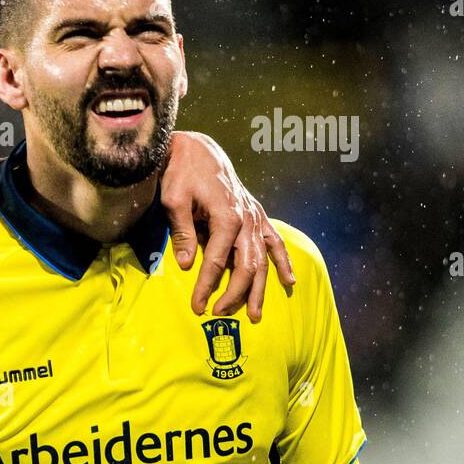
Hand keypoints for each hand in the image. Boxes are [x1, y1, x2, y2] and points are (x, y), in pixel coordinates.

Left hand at [160, 130, 294, 321]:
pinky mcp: (256, 213)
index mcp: (227, 217)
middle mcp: (246, 219)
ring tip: (255, 313)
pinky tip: (289, 281)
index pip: (215, 262)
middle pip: (245, 266)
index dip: (206, 287)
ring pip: (262, 259)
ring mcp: (254, 216)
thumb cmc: (182, 173)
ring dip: (259, 288)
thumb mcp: (174, 201)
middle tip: (218, 314)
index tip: (197, 306)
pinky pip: (274, 240)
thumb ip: (182, 233)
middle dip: (234, 294)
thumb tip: (185, 265)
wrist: (197, 149)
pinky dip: (282, 260)